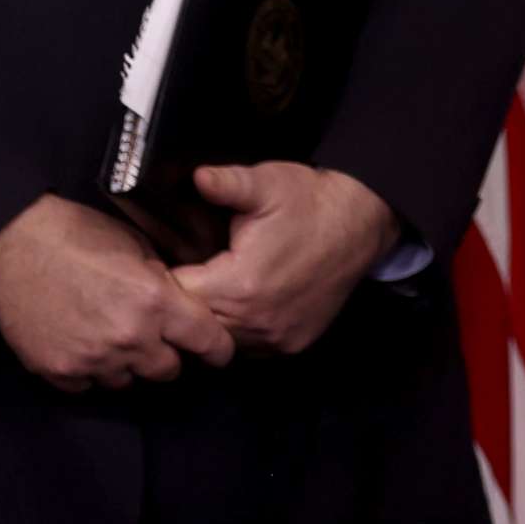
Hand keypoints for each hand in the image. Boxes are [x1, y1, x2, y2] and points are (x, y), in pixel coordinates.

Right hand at [0, 193, 233, 390]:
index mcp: (156, 302)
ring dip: (129, 365)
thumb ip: (165, 283)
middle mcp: (129, 337)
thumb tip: (182, 305)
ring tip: (115, 338)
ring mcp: (92, 359)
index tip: (219, 353)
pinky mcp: (59, 371)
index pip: (206, 341)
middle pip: (168, 371)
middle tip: (158, 340)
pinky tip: (85, 345)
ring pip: (128, 382)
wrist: (16, 245)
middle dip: (169, 356)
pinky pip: (89, 386)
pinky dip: (92, 371)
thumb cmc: (80, 235)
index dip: (218, 349)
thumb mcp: (139, 247)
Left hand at [170, 163, 398, 354]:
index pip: (176, 297)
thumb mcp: (266, 183)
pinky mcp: (292, 344)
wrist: (361, 222)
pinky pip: (249, 347)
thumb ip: (225, 184)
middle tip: (184, 274)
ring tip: (209, 289)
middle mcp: (255, 322)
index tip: (163, 262)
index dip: (163, 279)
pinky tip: (241, 304)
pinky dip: (240, 330)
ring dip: (211, 320)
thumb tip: (195, 176)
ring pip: (221, 341)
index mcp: (238, 285)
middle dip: (184, 303)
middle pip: (195, 326)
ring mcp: (275, 338)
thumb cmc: (310, 201)